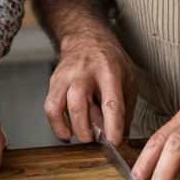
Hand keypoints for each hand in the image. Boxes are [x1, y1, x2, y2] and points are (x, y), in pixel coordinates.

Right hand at [44, 28, 136, 145]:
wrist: (86, 37)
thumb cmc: (110, 60)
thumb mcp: (129, 78)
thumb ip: (125, 107)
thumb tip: (119, 136)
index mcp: (109, 71)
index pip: (111, 103)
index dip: (112, 126)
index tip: (114, 142)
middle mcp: (85, 73)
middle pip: (78, 104)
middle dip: (84, 130)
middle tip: (94, 140)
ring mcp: (66, 76)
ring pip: (57, 105)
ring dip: (67, 127)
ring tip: (79, 136)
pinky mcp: (54, 81)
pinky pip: (50, 106)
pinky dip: (56, 123)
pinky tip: (66, 130)